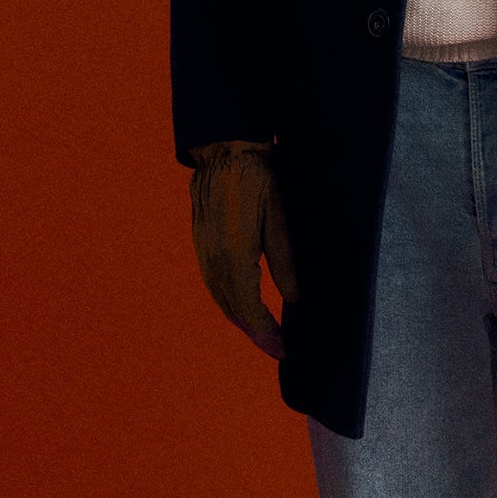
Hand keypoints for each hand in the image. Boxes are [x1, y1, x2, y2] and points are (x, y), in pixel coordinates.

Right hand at [187, 139, 298, 357]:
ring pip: (220, 296)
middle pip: (232, 308)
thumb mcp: (280, 217)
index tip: (282, 348)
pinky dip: (228, 299)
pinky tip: (241, 304)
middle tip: (276, 347)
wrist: (226, 149)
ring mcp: (203, 250)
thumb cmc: (259, 178)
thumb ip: (285, 261)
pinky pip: (213, 281)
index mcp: (234, 254)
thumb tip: (295, 297)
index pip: (248, 306)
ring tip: (262, 333)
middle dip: (254, 332)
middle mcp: (213, 257)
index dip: (265, 331)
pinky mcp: (201, 241)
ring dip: (240, 318)